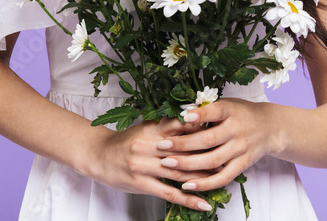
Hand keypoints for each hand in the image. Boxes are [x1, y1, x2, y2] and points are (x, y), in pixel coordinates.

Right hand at [84, 116, 220, 211]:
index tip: (220, 131)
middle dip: (208, 154)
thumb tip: (194, 122)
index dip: (202, 129)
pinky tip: (204, 203)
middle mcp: (149, 145)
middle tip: (228, 156)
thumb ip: (166, 127)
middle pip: (185, 150)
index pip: (181, 126)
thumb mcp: (145, 128)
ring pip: (180, 172)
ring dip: (203, 177)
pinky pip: (170, 192)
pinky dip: (189, 199)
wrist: (98, 155)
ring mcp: (145, 165)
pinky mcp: (142, 183)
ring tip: (223, 180)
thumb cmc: (125, 142)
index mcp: (152, 128)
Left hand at [159, 98, 274, 192]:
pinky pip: (223, 177)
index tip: (183, 117)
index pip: (216, 112)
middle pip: (209, 139)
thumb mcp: (227, 103)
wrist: (269, 127)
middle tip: (161, 146)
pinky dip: (205, 183)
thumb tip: (178, 112)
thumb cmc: (241, 113)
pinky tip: (187, 184)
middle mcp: (236, 130)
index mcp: (231, 111)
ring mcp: (240, 149)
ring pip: (213, 160)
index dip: (200, 115)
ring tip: (168, 164)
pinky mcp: (242, 164)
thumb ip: (207, 108)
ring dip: (189, 164)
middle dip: (183, 144)